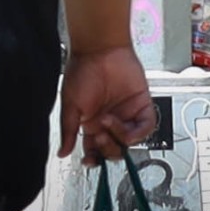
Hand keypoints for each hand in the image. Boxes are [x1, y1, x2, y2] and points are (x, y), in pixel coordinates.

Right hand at [58, 46, 156, 165]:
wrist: (99, 49)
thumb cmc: (82, 70)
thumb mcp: (70, 105)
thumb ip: (68, 131)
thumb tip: (62, 152)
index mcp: (92, 123)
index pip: (96, 150)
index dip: (94, 159)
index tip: (90, 161)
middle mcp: (110, 121)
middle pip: (114, 149)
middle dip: (107, 148)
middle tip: (99, 135)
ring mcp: (127, 114)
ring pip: (130, 142)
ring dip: (119, 138)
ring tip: (107, 122)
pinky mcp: (142, 105)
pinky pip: (146, 127)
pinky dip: (137, 132)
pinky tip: (124, 125)